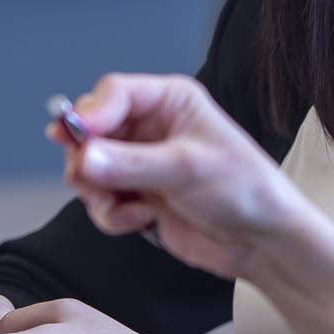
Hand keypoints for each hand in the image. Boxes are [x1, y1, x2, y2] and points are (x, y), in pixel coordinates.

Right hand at [55, 73, 307, 280]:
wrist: (259, 240)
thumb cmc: (243, 188)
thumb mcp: (187, 169)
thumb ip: (131, 164)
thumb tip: (83, 157)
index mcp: (170, 101)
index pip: (113, 93)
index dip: (90, 114)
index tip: (74, 139)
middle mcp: (151, 126)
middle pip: (90, 131)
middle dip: (86, 160)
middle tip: (94, 181)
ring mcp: (140, 162)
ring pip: (87, 168)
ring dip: (98, 192)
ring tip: (130, 207)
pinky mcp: (136, 195)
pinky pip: (99, 200)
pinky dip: (111, 214)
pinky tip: (142, 220)